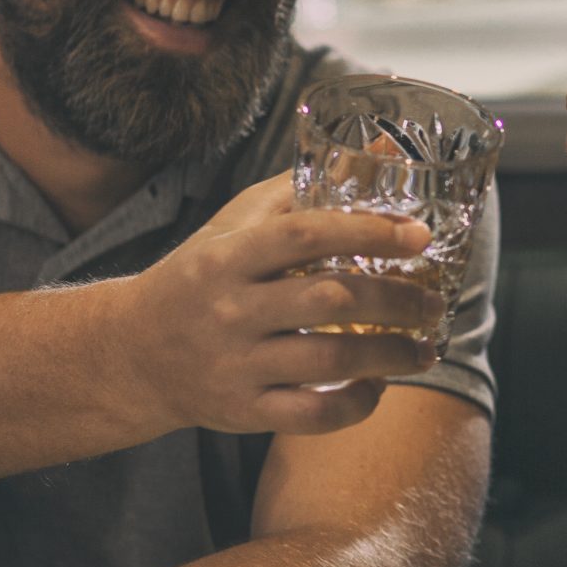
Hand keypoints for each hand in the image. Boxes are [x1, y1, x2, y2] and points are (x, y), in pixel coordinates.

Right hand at [123, 172, 445, 436]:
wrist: (132, 353)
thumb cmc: (201, 277)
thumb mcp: (235, 225)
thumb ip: (301, 191)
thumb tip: (383, 152)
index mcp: (228, 256)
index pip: (305, 234)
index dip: (368, 231)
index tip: (418, 235)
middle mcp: (230, 309)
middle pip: (329, 299)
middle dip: (397, 300)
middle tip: (433, 302)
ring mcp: (236, 365)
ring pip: (330, 358)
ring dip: (393, 354)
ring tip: (426, 347)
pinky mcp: (244, 412)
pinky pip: (313, 414)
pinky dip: (357, 404)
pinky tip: (380, 386)